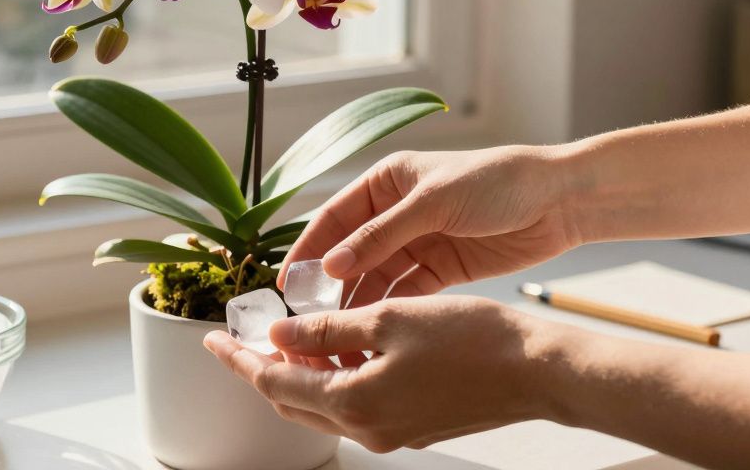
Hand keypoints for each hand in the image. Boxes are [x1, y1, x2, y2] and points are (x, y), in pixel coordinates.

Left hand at [203, 296, 558, 451]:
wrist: (538, 371)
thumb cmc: (472, 340)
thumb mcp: (388, 319)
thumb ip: (326, 329)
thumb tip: (280, 335)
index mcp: (353, 401)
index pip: (273, 383)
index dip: (238, 359)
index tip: (212, 339)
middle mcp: (367, 426)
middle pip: (292, 401)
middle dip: (262, 368)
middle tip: (240, 338)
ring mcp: (392, 431)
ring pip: (324, 402)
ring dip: (302, 370)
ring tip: (290, 332)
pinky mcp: (412, 424)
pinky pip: (356, 402)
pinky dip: (335, 375)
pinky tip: (340, 344)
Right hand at [281, 147, 581, 305]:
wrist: (558, 201)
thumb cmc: (497, 182)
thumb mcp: (433, 202)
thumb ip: (381, 234)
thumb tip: (331, 265)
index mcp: (385, 182)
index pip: (333, 218)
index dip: (307, 250)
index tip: (286, 284)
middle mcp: (394, 212)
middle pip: (348, 253)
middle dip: (328, 286)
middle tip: (307, 319)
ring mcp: (417, 242)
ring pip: (373, 278)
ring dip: (356, 303)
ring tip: (336, 334)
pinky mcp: (440, 270)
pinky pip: (403, 293)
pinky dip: (387, 311)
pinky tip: (371, 332)